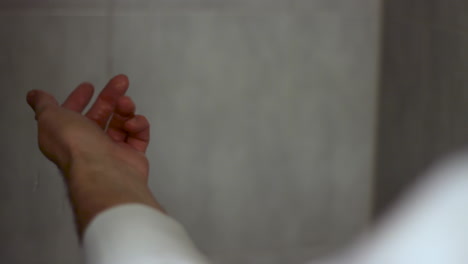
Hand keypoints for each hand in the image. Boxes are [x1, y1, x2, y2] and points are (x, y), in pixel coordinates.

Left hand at [27, 75, 150, 181]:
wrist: (104, 172)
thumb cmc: (76, 146)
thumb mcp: (51, 117)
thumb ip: (44, 104)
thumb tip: (34, 96)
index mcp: (67, 136)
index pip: (72, 114)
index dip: (78, 99)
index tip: (88, 87)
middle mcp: (88, 144)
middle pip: (101, 114)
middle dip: (111, 96)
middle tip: (121, 82)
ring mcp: (111, 151)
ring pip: (121, 123)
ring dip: (125, 109)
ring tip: (126, 105)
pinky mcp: (132, 156)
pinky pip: (138, 135)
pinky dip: (138, 126)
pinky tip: (133, 124)